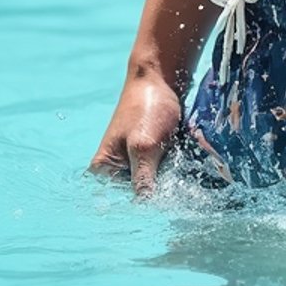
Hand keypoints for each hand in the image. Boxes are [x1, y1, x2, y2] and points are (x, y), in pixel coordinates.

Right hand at [87, 75, 181, 196]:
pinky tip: (182, 154)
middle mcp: (115, 170)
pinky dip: (175, 167)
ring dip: (171, 178)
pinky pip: (164, 171)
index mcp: (103, 171)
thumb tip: (144, 209)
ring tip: (178, 158)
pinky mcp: (151, 154)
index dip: (142, 207)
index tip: (162, 202)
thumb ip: (143, 180)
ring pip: (156, 184)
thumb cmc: (146, 107)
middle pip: (140, 195)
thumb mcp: (144, 146)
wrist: (162, 76)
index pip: (120, 204)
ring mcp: (134, 161)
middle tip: (172, 172)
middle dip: (160, 190)